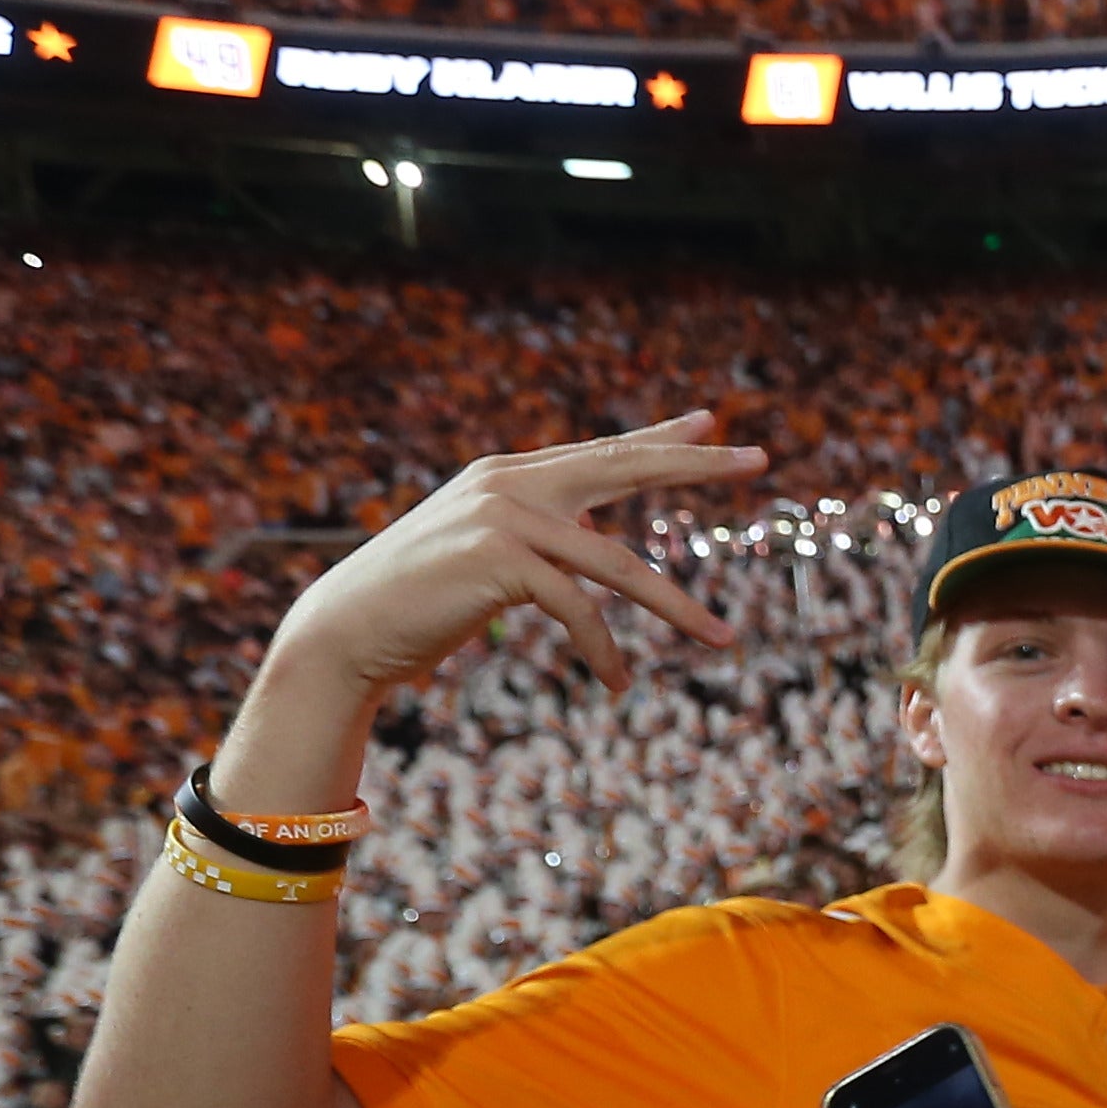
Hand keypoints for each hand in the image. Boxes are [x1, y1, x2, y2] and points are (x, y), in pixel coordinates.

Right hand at [260, 411, 765, 696]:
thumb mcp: (487, 554)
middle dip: (696, 463)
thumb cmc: (420, 602)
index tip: (713, 423)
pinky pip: (580, 611)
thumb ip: (538, 536)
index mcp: (509, 475)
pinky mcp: (500, 562)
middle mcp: (510, 483)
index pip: (602, 451)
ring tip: (725, 640)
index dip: (661, 437)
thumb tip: (588, 540)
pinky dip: (605, 652)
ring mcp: (505, 518)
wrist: (346, 631)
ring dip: (677, 609)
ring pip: (619, 565)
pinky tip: (618, 685)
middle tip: (760, 460)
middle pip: (624, 467)